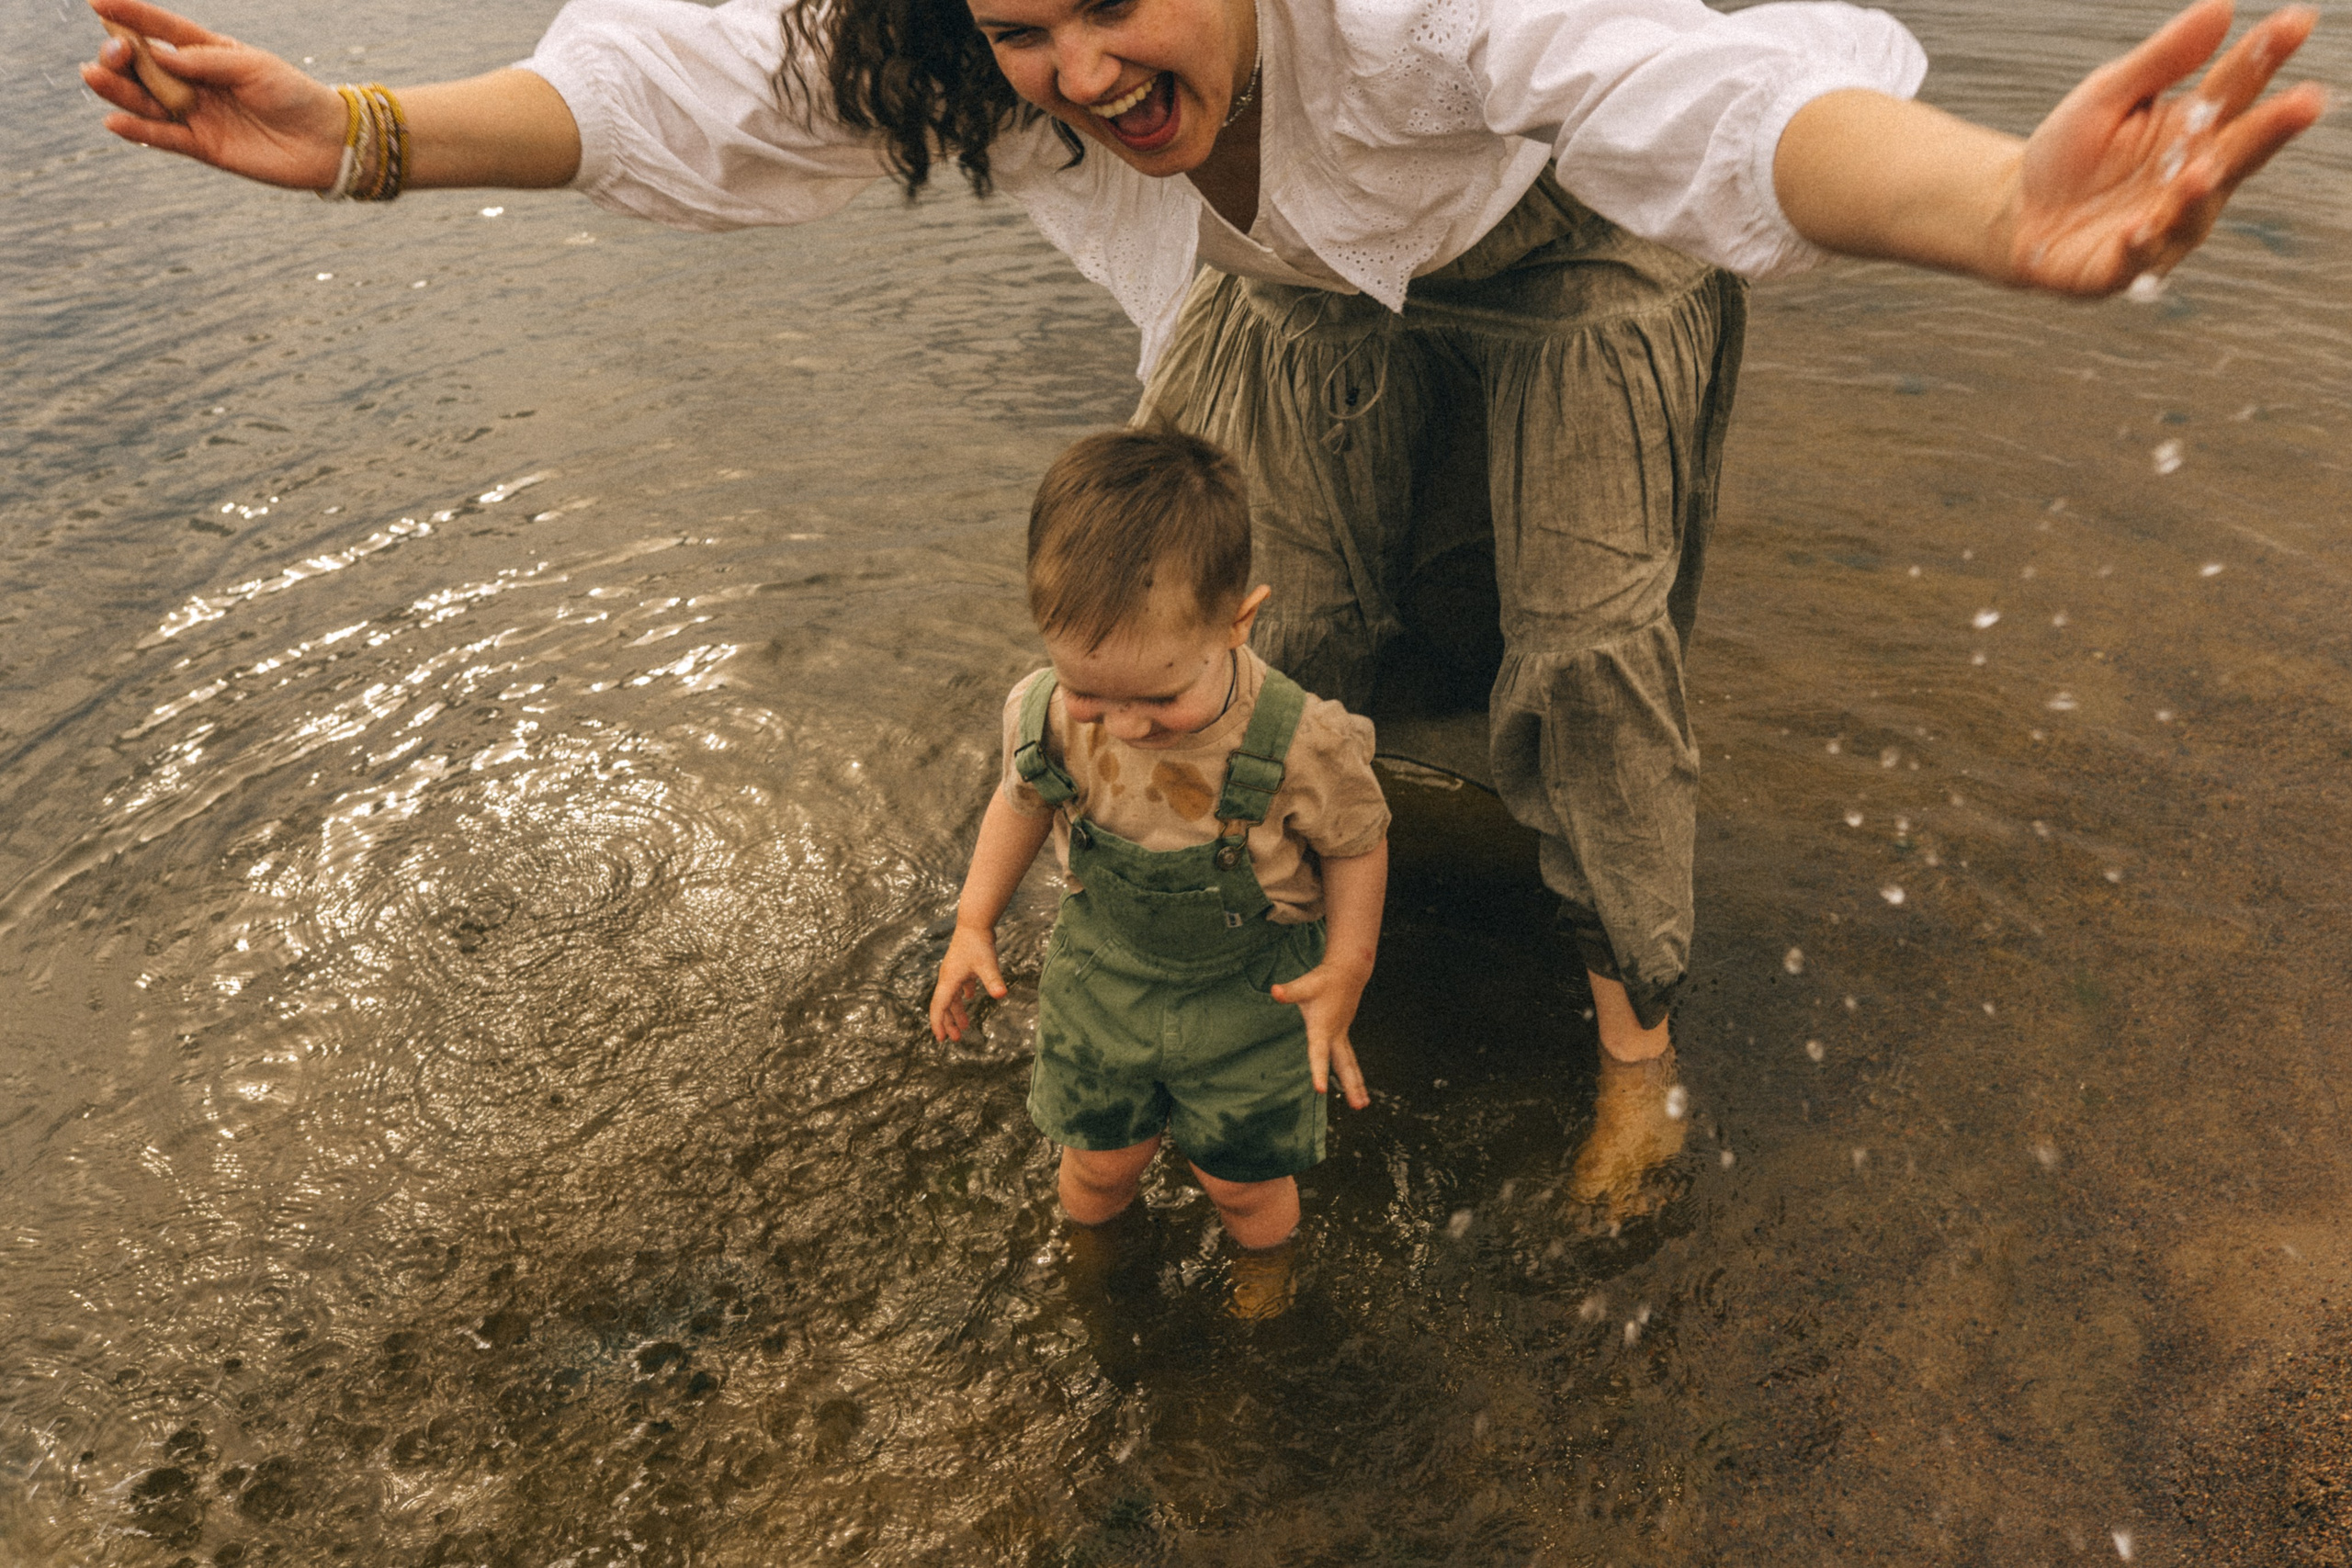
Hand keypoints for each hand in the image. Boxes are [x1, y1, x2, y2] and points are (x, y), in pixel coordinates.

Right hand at [81, 0, 346, 189]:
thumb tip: (158, 55)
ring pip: (145, 100)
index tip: (96, 1)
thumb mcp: (254, 67)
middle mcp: (194, 81)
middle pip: (143, 66)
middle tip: (115, 51)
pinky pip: (163, 137)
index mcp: (207, 52)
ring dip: (118, 90)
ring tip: (94, 75)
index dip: (130, 15)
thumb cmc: (294, 94)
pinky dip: (139, 131)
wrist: (326, 141)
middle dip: (121, 55)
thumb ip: (207, 62)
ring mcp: (196, 113)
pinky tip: (113, 121)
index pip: (162, 30)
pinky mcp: (203, 146)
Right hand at [929, 925, 1008, 1042]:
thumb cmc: (979, 943)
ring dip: (957, 1012)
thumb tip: (1001, 995)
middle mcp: (948, 978)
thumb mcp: (987, 964)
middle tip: (955, 1040)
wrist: (975, 922)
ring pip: (951, 996)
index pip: (939, 1007)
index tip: (942, 1040)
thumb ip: (993, 980)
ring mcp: (954, 971)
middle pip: (944, 1005)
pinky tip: (971, 998)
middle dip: (948, 1023)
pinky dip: (963, 995)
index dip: (939, 1024)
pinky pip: (959, 985)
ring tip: (965, 1026)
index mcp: (949, 980)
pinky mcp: (962, 965)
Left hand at [1270, 961, 1371, 1109]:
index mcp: (1323, 1029)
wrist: (1348, 973)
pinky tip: (1357, 1088)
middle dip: (1352, 1087)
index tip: (1321, 1090)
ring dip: (1356, 1085)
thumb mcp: (1304, 985)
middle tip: (1358, 1108)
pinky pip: (1350, 1060)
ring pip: (1350, 1065)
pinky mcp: (1343, 1035)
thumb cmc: (1323, 981)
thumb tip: (1274, 991)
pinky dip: (1354, 1075)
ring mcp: (1342, 1036)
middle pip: (1345, 1066)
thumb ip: (1289, 991)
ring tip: (1362, 1106)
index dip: (1319, 1072)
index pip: (1319, 1054)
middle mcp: (1335, 1036)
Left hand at [2008, 0, 2326, 292]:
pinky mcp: (2119, 266)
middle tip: (2306, 101)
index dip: (2265, 58)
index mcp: (2194, 130)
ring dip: (2197, 193)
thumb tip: (2222, 6)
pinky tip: (2138, 229)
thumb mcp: (2109, 94)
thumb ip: (2162, 59)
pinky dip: (2139, 245)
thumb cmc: (2072, 151)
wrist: (2018, 212)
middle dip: (2270, 129)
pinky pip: (2135, 258)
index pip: (2237, 89)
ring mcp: (2163, 227)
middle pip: (2236, 152)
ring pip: (2191, 211)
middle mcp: (2193, 180)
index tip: (2296, 22)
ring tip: (2201, 171)